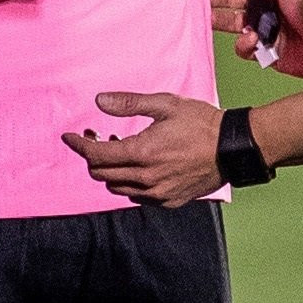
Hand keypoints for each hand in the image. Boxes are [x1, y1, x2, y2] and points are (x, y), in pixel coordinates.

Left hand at [63, 90, 225, 207]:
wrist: (232, 149)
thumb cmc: (201, 123)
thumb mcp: (166, 105)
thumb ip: (130, 104)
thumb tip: (100, 101)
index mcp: (142, 154)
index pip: (96, 156)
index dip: (79, 146)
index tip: (70, 137)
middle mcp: (146, 179)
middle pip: (102, 175)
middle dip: (93, 157)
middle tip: (97, 139)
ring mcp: (158, 194)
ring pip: (117, 188)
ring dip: (111, 171)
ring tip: (120, 151)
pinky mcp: (169, 201)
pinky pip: (137, 196)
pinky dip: (130, 183)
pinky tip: (138, 167)